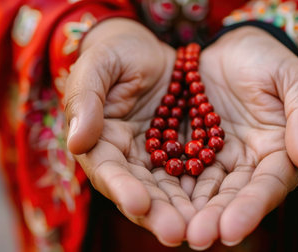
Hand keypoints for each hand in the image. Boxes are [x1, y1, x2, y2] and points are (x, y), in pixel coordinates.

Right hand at [63, 18, 195, 245]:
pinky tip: (221, 207)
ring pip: (170, 191)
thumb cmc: (117, 52)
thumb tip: (76, 143)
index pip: (108, 170)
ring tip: (201, 231)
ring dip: (184, 212)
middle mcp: (128, 159)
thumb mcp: (98, 65)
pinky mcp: (184, 154)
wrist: (150, 50)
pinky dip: (205, 193)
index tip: (138, 203)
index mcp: (100, 141)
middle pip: (141, 191)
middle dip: (158, 213)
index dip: (121, 188)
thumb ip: (85, 99)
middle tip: (178, 233)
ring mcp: (157, 159)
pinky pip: (195, 175)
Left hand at [185, 27, 297, 248]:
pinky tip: (155, 202)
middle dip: (216, 218)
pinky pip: (179, 171)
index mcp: (279, 152)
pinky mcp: (192, 151)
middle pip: (234, 197)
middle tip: (196, 238)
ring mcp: (219, 159)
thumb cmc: (266, 60)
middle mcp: (249, 164)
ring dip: (190, 211)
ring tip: (172, 229)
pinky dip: (170, 187)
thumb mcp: (291, 78)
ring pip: (205, 191)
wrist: (230, 49)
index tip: (231, 230)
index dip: (251, 207)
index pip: (268, 185)